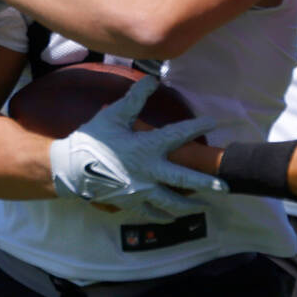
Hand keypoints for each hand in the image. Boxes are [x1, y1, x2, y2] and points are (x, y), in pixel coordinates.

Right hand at [49, 76, 226, 221]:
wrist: (70, 169)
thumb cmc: (94, 139)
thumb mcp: (115, 114)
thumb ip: (136, 97)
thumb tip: (153, 78)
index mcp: (147, 146)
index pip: (179, 134)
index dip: (197, 126)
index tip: (213, 122)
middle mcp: (149, 171)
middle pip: (185, 179)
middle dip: (207, 183)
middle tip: (226, 186)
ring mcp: (141, 190)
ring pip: (171, 201)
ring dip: (189, 204)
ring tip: (203, 206)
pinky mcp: (131, 203)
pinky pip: (151, 212)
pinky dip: (163, 216)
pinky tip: (172, 218)